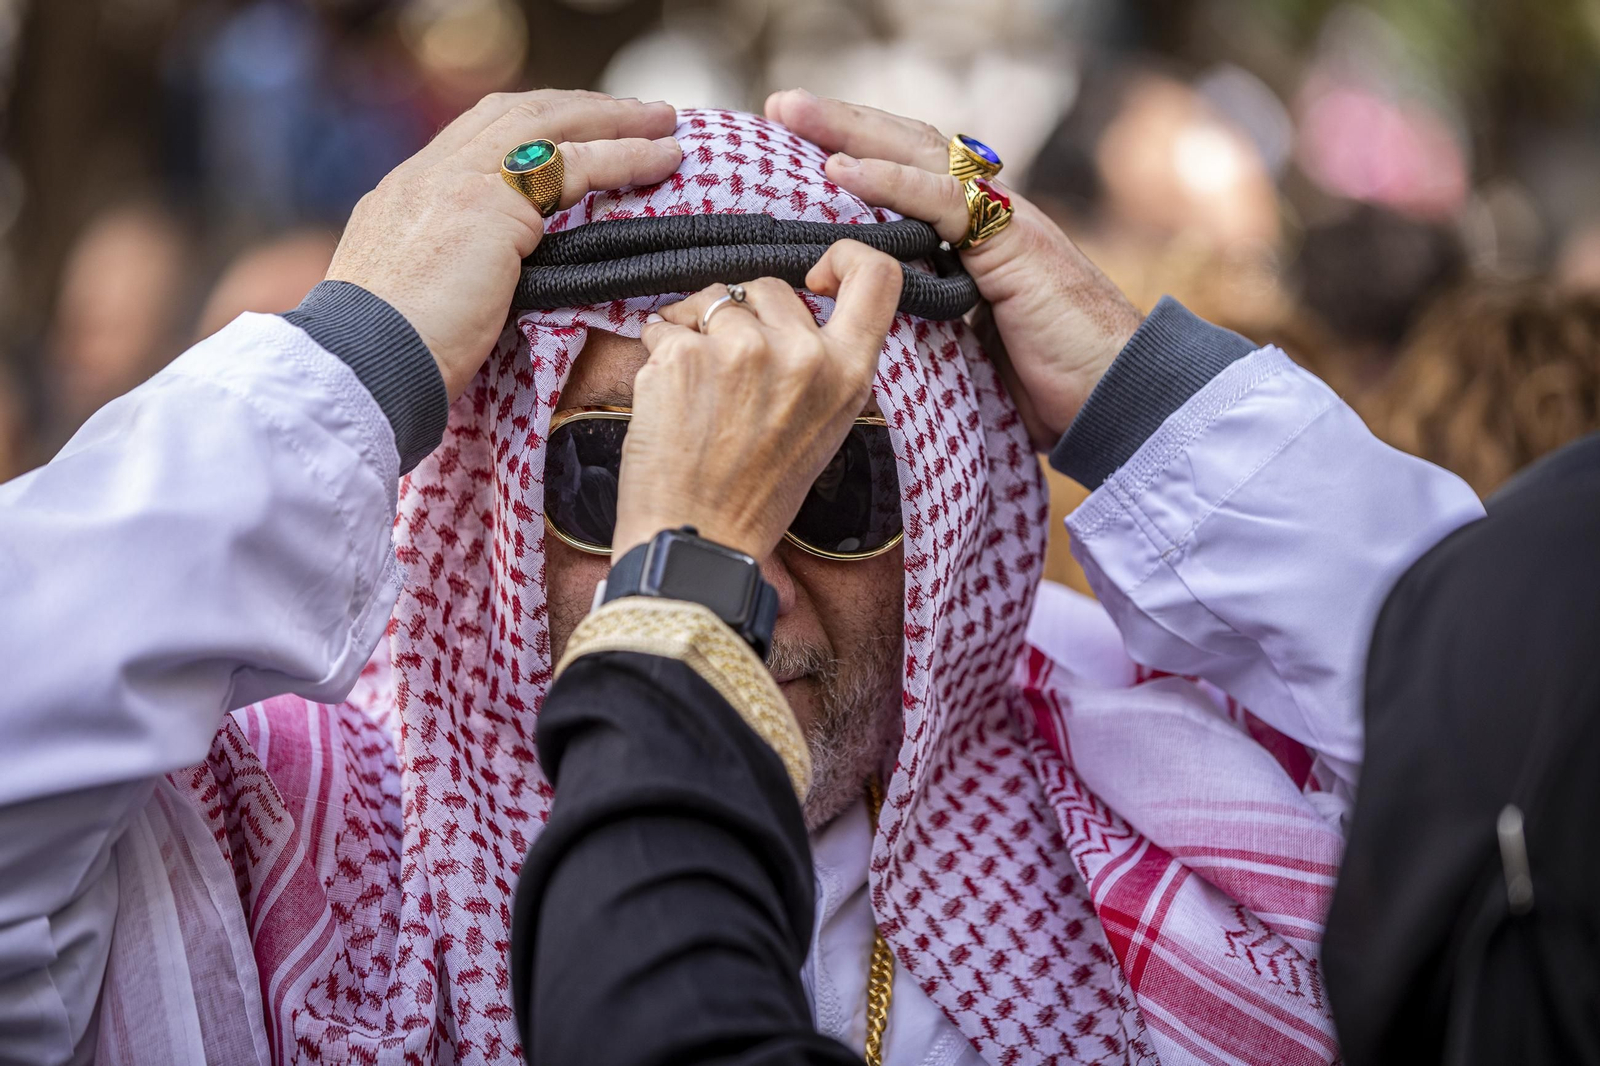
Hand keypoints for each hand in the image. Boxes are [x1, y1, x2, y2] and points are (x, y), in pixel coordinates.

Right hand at [327, 90, 681, 399]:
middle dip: (581, 108)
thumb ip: (444, 273)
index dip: (535, 126)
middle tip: (635, 113)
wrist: (364, 364)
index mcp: (405, 195)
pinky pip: (576, 166)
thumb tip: (481, 289)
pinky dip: (625, 157)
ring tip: (663, 122)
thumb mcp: (410, 301)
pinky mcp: (491, 204)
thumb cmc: (387, 358)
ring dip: (614, 120)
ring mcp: (457, 181)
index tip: (577, 131)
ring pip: (551, 125)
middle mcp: (428, 174)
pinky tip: (660, 159)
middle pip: (518, 114)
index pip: (478, 137)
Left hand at [613, 240, 903, 560]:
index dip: (843, 258)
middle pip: (772, 287)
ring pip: (713, 299)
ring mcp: (743, 350)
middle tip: (728, 376)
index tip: (814, 277)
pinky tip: (667, 398)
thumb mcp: (822, 427)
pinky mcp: (685, 354)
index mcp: (848, 374)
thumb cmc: (754, 495)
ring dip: (695, 328)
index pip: (876, 275)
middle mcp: (804, 356)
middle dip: (743, 316)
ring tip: (695, 389)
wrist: (698, 541)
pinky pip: (663, 324)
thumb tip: (799, 306)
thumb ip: (822, 363)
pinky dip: (657, 350)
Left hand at [765, 89, 1142, 451]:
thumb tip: (867, 330)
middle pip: (907, 148)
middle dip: (842, 124)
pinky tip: (841, 169)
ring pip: (920, 156)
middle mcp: (990, 216)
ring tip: (793, 115)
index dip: (856, 155)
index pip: (909, 175)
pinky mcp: (1014, 243)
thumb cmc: (1048, 386)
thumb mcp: (966, 349)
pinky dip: (891, 180)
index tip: (794, 147)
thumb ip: (924, 322)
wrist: (1117, 400)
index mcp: (976, 237)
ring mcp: (1005, 222)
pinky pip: (944, 200)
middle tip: (779, 107)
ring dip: (852, 131)